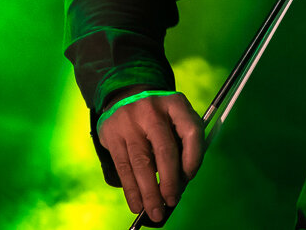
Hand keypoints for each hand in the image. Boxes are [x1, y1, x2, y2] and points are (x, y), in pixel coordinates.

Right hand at [97, 90, 204, 220]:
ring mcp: (129, 121)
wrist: (126, 94)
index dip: (193, 158)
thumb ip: (183, 145)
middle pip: (164, 150)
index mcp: (176, 103)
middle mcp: (152, 109)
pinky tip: (137, 204)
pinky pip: (123, 167)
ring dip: (149, 193)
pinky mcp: (112, 133)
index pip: (191, 132)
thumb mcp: (176, 118)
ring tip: (155, 212)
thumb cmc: (159, 116)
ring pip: (141, 163)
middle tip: (172, 201)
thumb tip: (181, 184)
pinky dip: (131, 190)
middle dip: (169, 182)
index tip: (189, 178)